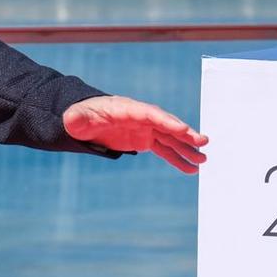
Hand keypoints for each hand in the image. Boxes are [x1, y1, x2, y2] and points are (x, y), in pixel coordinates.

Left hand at [63, 95, 208, 174]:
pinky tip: (191, 168)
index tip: (182, 129)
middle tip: (203, 142)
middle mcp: (140, 116)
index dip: (166, 121)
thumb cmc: (79, 118)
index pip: (149, 113)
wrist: (83, 121)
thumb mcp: (76, 118)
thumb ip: (77, 119)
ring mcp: (144, 127)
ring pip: (169, 138)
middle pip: (165, 123)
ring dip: (186, 148)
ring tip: (203, 159)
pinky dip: (177, 158)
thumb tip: (72, 120)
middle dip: (184, 133)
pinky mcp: (145, 139)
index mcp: (126, 109)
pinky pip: (164, 148)